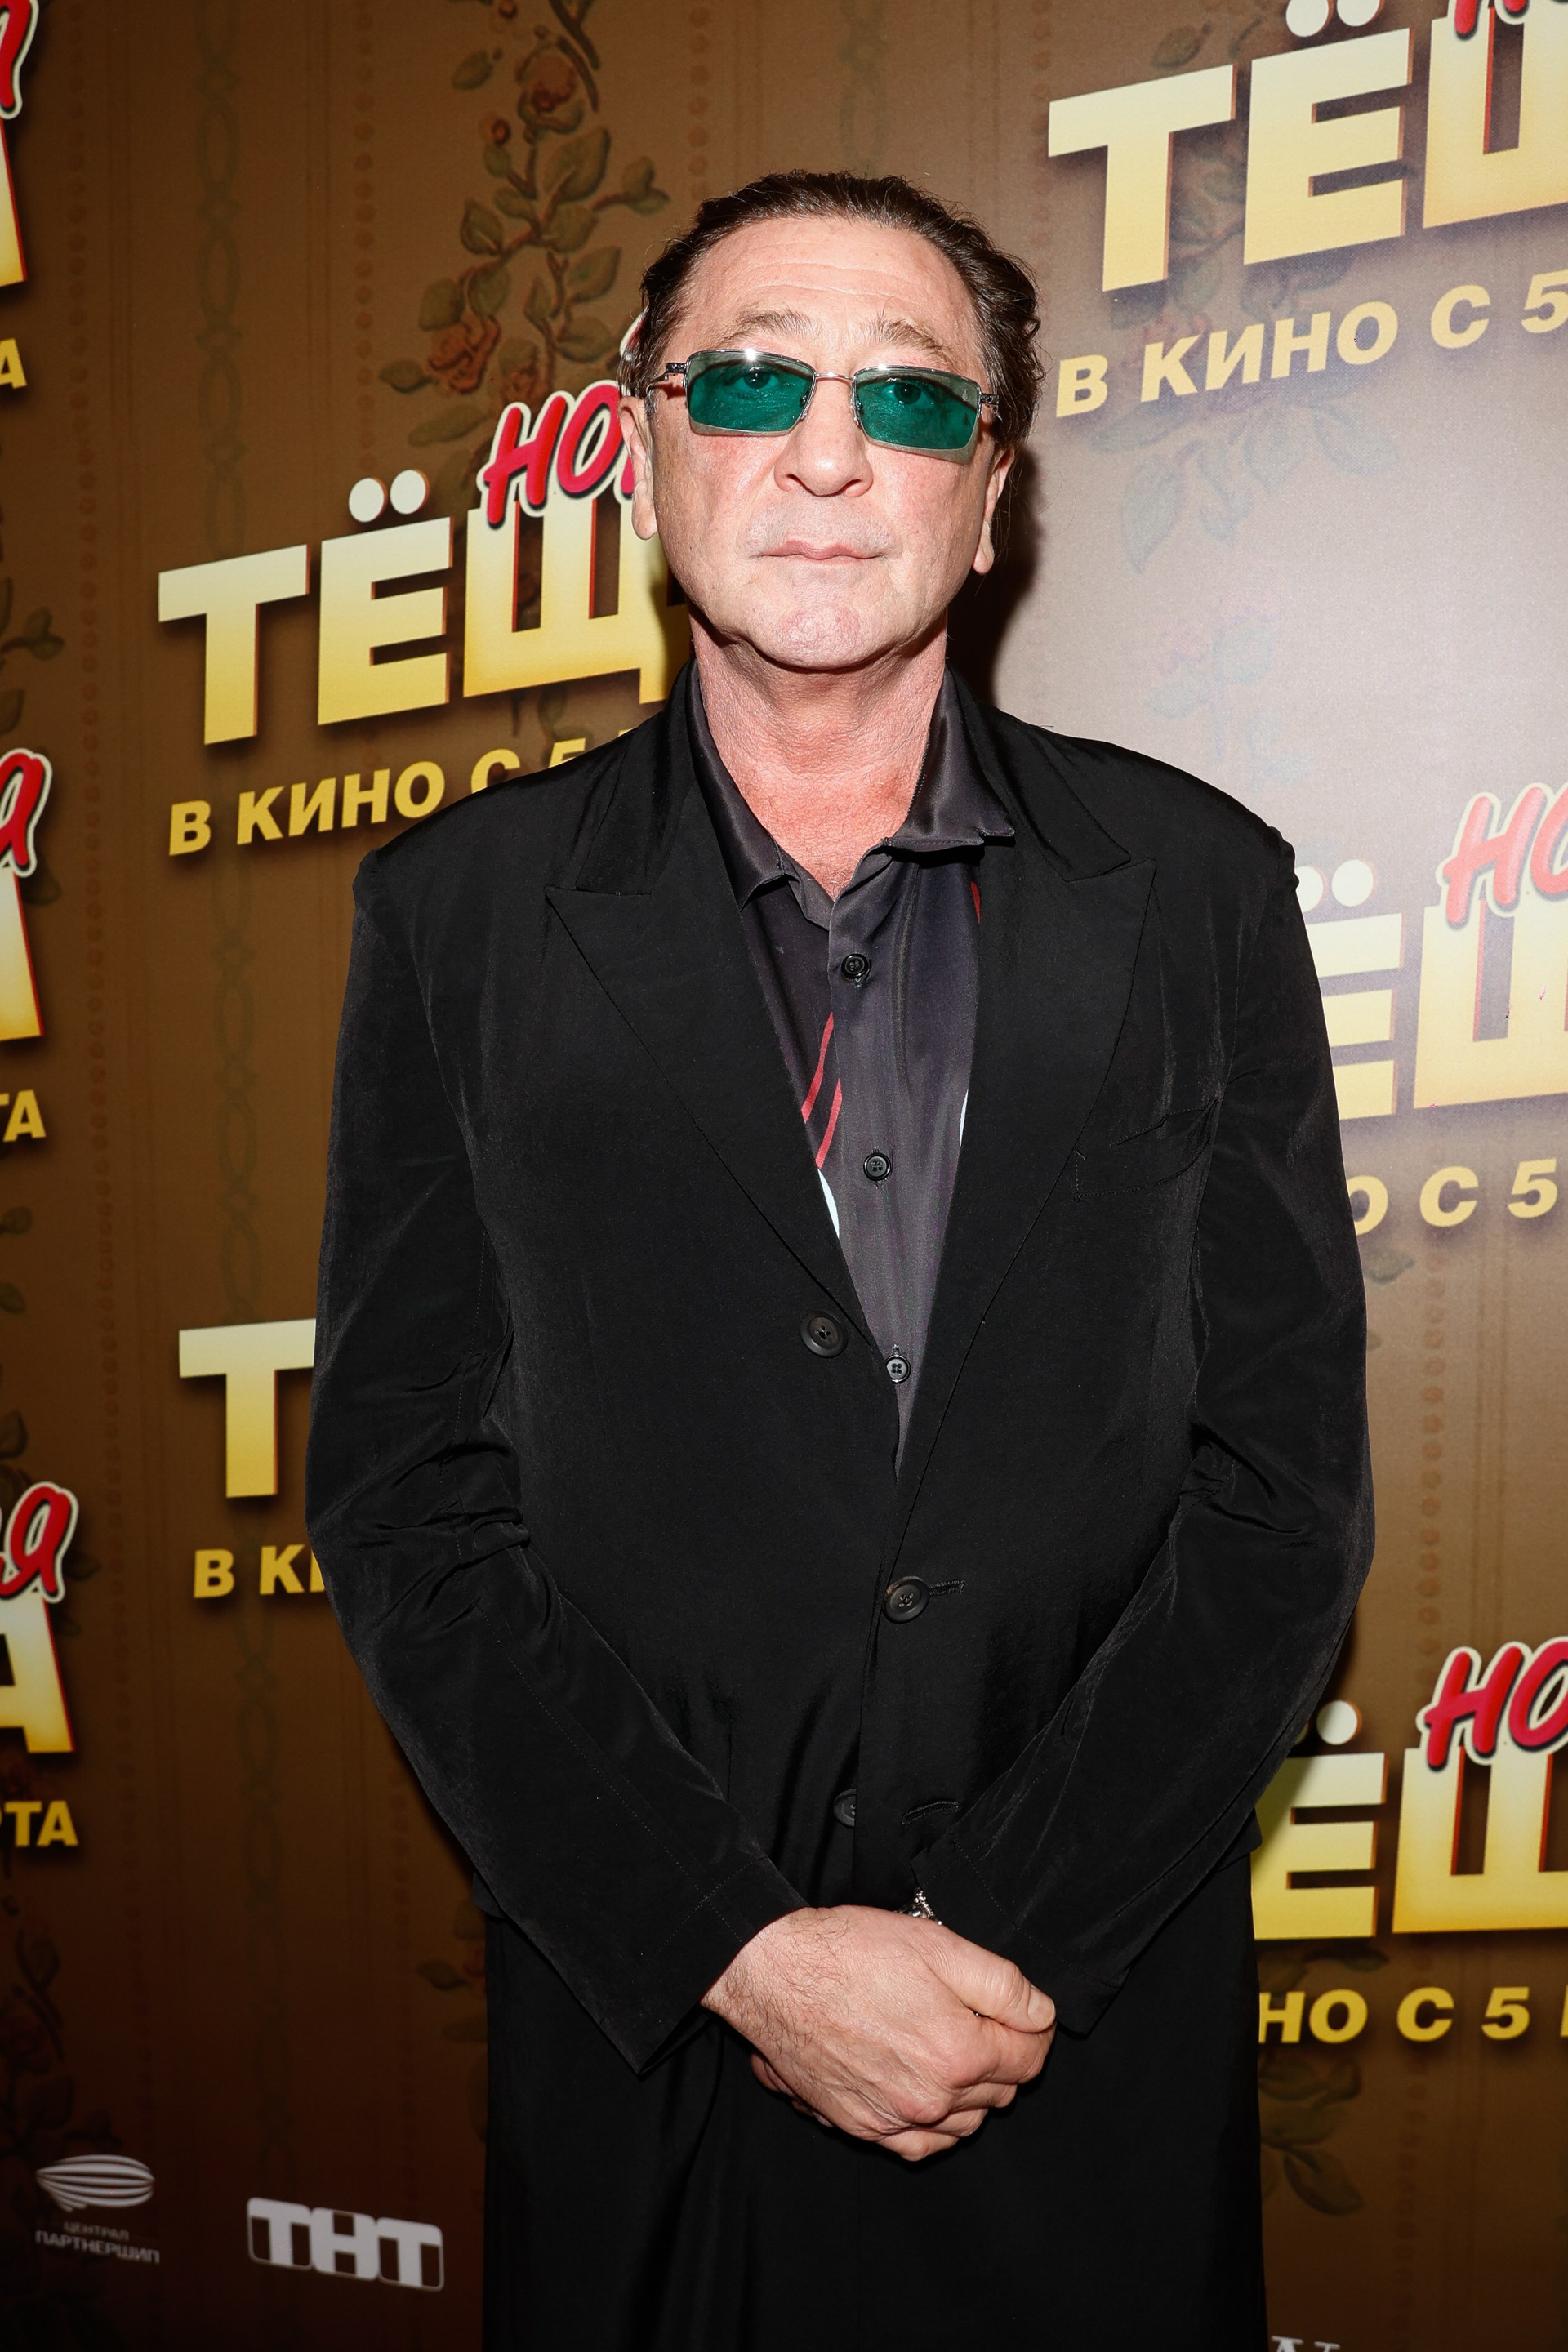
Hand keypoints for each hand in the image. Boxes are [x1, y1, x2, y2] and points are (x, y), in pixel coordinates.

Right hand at [701, 1905, 1055, 2160]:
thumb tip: (1042, 2014)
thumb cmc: (851, 1953)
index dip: (1036, 2031)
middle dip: (1003, 2057)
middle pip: (1000, 2091)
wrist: (775, 1973)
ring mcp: (894, 2119)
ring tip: (953, 2048)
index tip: (1026, 2013)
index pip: (1030, 2058)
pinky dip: (937, 2127)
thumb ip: (1005, 1985)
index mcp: (959, 2053)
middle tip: (981, 2018)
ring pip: (965, 2123)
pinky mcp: (861, 2126)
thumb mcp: (941, 1945)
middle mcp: (931, 2099)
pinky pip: (921, 2146)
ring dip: (972, 2092)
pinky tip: (930, 2097)